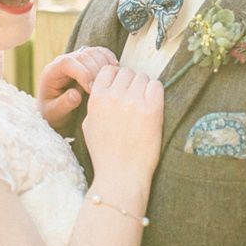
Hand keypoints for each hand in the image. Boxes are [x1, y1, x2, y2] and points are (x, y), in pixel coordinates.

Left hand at [37, 47, 117, 132]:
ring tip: (108, 82)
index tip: (91, 89)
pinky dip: (108, 58)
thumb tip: (76, 95)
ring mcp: (76, 59)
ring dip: (103, 65)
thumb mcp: (54, 113)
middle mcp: (63, 61)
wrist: (56, 111)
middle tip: (102, 89)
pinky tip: (114, 69)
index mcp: (51, 72)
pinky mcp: (87, 60)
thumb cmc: (53, 112)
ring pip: (92, 52)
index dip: (82, 73)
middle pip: (82, 56)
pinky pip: (99, 52)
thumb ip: (63, 105)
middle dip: (95, 71)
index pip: (67, 63)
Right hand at [83, 64, 163, 199]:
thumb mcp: (88, 125)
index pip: (109, 70)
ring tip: (142, 106)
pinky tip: (152, 107)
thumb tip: (106, 87)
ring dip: (144, 88)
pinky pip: (157, 86)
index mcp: (96, 98)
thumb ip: (95, 103)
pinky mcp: (152, 109)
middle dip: (131, 83)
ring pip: (143, 77)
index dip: (116, 78)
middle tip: (134, 100)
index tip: (121, 88)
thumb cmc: (105, 153)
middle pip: (128, 72)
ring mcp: (134, 102)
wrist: (121, 175)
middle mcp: (114, 96)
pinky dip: (155, 93)